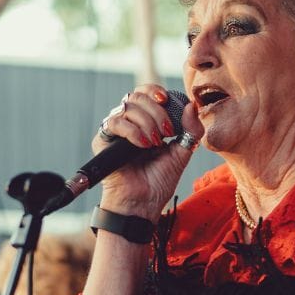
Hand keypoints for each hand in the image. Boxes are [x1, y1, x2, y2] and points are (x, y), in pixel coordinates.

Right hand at [94, 84, 202, 218]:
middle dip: (156, 111)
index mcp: (145, 121)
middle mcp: (128, 123)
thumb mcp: (183, 151)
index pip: (145, 93)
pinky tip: (143, 145)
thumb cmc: (160, 180)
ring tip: (155, 143)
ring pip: (127, 107)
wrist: (144, 202)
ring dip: (147, 122)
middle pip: (137, 96)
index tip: (167, 99)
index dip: (155, 91)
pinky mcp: (102, 141)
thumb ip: (191, 128)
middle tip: (167, 132)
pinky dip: (132, 130)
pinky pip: (114, 122)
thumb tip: (191, 104)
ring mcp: (115, 131)